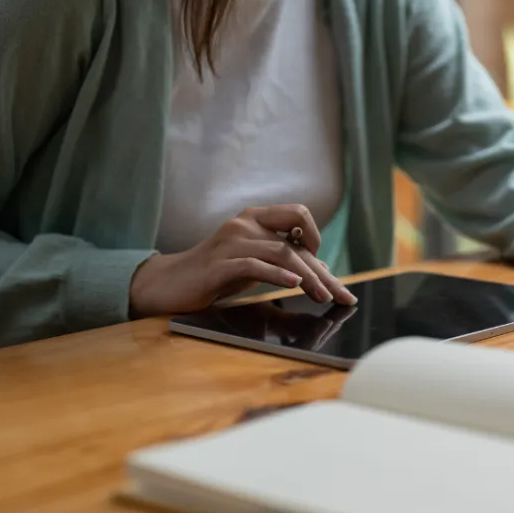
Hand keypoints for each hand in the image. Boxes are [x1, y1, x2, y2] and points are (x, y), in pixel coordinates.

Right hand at [129, 205, 356, 317]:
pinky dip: (278, 276)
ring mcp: (231, 243)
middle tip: (343, 295)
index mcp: (254, 217)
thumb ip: (283, 259)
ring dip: (308, 278)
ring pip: (281, 253)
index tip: (326, 268)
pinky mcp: (219, 265)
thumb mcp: (255, 262)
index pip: (299, 215)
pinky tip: (295, 286)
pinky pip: (255, 265)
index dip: (317, 238)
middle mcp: (244, 224)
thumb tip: (322, 268)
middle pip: (295, 243)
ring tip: (324, 297)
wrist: (170, 283)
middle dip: (322, 272)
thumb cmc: (216, 273)